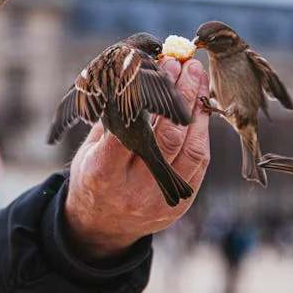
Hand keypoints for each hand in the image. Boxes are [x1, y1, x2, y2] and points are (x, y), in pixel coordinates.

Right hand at [64, 57, 210, 261]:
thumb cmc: (93, 176)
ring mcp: (158, 200)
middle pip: (167, 138)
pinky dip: (203, 132)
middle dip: (181, 96)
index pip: (130, 131)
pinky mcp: (178, 205)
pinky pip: (199, 163)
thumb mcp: (89, 149)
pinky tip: (201, 107)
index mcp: (102, 174)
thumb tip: (137, 78)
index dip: (147, 97)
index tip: (159, 67)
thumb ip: (113, 120)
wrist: (101, 226)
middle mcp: (133, 190)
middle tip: (186, 65)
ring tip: (198, 79)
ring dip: (198, 110)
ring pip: (191, 150)